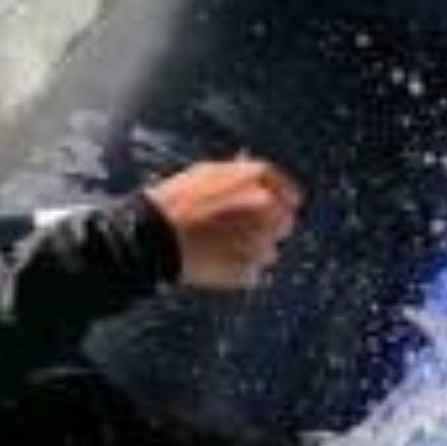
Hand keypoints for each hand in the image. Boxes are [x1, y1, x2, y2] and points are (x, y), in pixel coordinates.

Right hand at [145, 156, 302, 290]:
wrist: (154, 235)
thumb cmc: (176, 201)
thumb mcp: (209, 172)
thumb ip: (241, 175)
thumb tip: (258, 176)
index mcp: (260, 178)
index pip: (292, 195)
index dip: (281, 204)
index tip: (273, 212)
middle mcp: (268, 206)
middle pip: (284, 224)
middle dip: (266, 229)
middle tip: (237, 233)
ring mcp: (260, 239)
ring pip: (269, 251)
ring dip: (252, 252)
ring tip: (218, 249)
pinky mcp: (249, 269)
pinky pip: (253, 272)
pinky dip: (238, 271)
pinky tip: (214, 263)